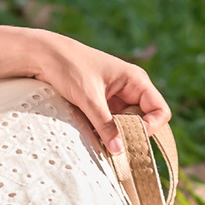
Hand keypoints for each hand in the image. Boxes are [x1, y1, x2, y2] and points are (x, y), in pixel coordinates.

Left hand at [21, 32, 169, 156]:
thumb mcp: (88, 98)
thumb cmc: (69, 66)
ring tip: (100, 140)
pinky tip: (92, 134)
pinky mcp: (103, 104)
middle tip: (112, 144)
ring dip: (116, 134)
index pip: (160, 111)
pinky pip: (112, 123)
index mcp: (136, 80)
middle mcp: (131, 89)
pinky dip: (105, 132)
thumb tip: (119, 150)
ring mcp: (117, 97)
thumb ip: (105, 124)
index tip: (128, 137)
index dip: (150, 127)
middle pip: (145, 121)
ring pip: (127, 125)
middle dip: (131, 134)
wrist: (44, 55)